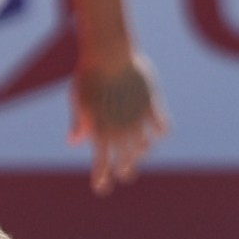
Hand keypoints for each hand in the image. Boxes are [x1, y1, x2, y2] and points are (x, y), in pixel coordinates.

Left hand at [70, 52, 166, 192]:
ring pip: (146, 148)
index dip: (101, 180)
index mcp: (100, 133)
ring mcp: (138, 119)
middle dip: (125, 170)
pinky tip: (157, 130)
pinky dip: (161, 132)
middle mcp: (120, 131)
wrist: (109, 50)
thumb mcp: (79, 100)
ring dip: (142, 152)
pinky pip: (164, 128)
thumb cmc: (89, 74)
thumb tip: (74, 142)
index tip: (101, 188)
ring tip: (139, 148)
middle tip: (125, 170)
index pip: (102, 167)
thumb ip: (79, 123)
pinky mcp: (152, 104)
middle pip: (127, 163)